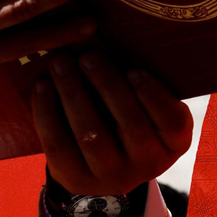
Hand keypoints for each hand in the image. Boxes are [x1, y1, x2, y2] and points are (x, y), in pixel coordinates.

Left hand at [34, 52, 193, 195]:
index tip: (133, 69)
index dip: (152, 95)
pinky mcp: (77, 180)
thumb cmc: (132, 114)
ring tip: (60, 63)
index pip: (171, 119)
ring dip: (73, 94)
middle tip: (88, 55)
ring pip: (91, 136)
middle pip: (129, 124)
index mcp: (175, 142)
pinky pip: (59, 146)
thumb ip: (140, 79)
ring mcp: (112, 177)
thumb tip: (110, 36)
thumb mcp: (149, 104)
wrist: (106, 164)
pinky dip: (48, 114)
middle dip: (107, 85)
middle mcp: (149, 164)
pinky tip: (42, 86)